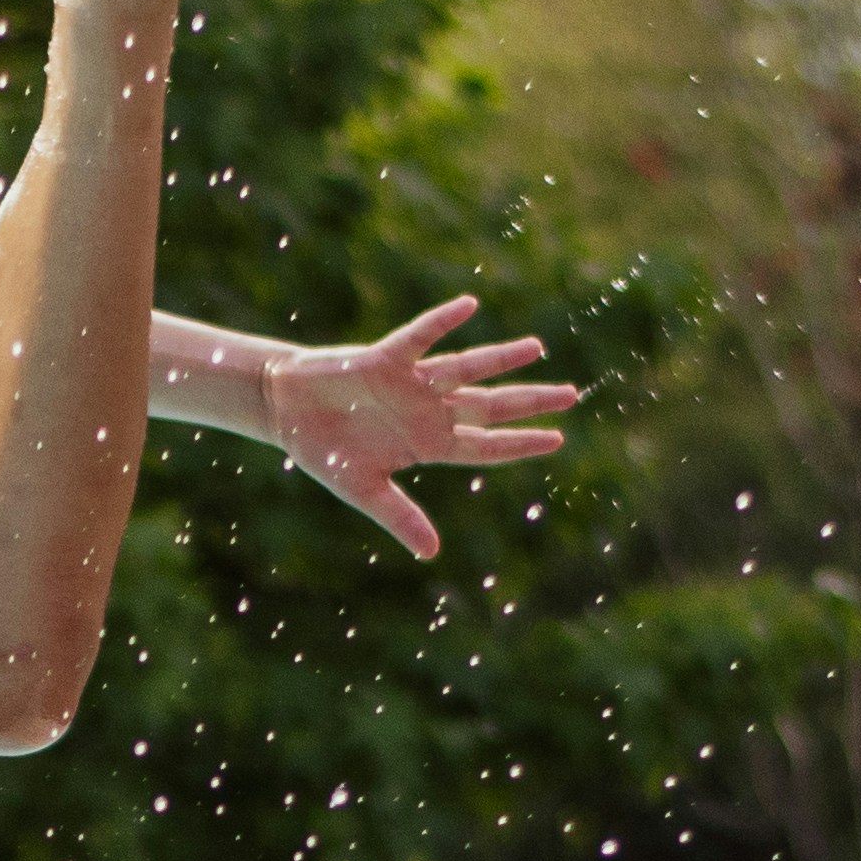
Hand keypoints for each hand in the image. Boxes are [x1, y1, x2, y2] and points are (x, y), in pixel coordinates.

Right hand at [262, 298, 581, 559]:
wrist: (287, 410)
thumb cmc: (326, 451)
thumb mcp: (363, 490)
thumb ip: (399, 516)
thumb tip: (432, 554)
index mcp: (428, 444)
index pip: (485, 446)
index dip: (520, 444)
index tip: (557, 439)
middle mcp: (428, 410)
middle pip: (489, 406)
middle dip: (529, 401)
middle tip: (572, 395)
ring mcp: (411, 383)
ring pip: (466, 369)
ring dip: (501, 359)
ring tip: (538, 349)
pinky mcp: (386, 358)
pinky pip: (420, 337)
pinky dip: (442, 322)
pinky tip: (469, 306)